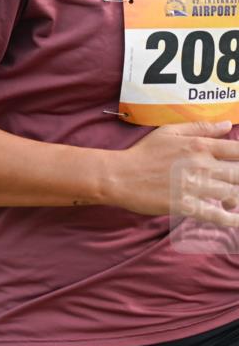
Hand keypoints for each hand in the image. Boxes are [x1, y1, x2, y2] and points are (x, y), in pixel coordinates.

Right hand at [107, 121, 238, 226]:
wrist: (119, 176)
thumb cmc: (142, 153)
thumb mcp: (169, 132)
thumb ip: (200, 128)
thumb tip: (226, 125)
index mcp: (200, 146)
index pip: (238, 150)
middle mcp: (202, 165)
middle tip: (234, 182)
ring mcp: (194, 187)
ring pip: (231, 194)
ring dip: (235, 199)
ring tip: (231, 201)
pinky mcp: (185, 206)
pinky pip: (214, 215)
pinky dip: (229, 220)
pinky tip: (236, 221)